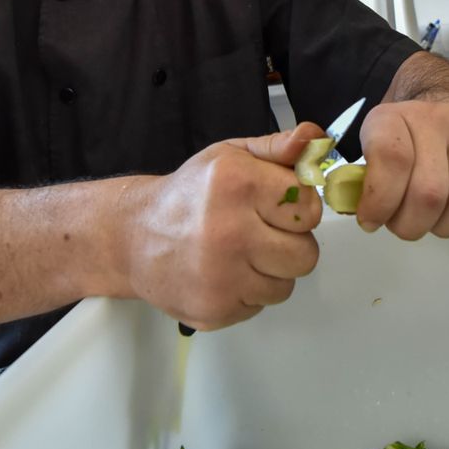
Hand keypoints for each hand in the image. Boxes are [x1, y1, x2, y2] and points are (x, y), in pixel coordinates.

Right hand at [126, 124, 323, 330]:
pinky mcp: (214, 310)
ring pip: (285, 286)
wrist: (133, 237)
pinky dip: (247, 292)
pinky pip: (258, 306)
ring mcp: (220, 277)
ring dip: (270, 272)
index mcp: (238, 184)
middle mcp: (229, 231)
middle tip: (262, 233)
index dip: (299, 208)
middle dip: (290, 244)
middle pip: (306, 255)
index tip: (278, 206)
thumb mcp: (230, 157)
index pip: (309, 208)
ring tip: (241, 254)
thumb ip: (278, 148)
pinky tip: (224, 273)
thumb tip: (315, 138)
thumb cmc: (189, 194)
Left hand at [354, 99, 448, 239]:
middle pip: (429, 193)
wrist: (444, 106)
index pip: (392, 160)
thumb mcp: (372, 150)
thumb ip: (367, 182)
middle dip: (412, 225)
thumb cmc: (404, 139)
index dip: (381, 201)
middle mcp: (435, 117)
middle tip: (404, 226)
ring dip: (444, 225)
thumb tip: (370, 219)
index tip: (372, 221)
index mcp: (392, 118)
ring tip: (431, 219)